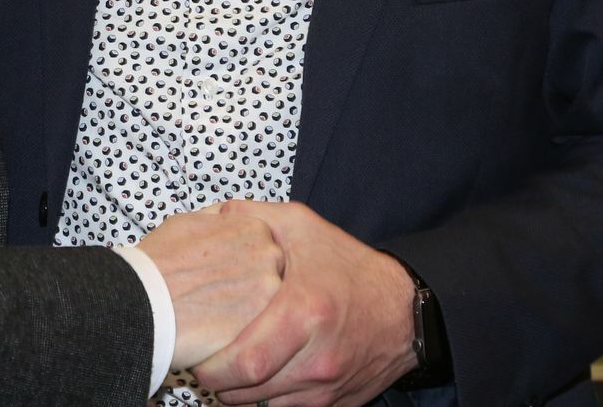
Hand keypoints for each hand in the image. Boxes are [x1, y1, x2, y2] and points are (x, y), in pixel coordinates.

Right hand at [137, 204, 285, 367]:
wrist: (144, 300)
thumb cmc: (160, 260)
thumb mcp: (189, 221)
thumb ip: (219, 219)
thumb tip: (228, 218)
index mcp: (255, 227)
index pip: (265, 247)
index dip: (242, 263)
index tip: (223, 273)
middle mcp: (269, 254)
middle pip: (271, 273)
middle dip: (250, 284)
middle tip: (219, 294)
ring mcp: (268, 290)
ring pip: (269, 303)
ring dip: (248, 309)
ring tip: (216, 314)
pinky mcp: (261, 323)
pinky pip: (260, 328)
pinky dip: (242, 331)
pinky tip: (217, 330)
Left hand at [193, 200, 417, 406]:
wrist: (404, 311)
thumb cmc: (350, 267)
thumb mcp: (303, 228)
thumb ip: (253, 218)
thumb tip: (212, 215)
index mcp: (305, 313)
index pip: (246, 362)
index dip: (213, 368)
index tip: (197, 356)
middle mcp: (317, 358)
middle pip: (249, 393)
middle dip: (219, 384)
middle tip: (204, 365)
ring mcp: (326, 386)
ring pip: (264, 406)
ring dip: (240, 394)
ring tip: (228, 370)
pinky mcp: (333, 403)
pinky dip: (266, 399)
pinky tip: (259, 377)